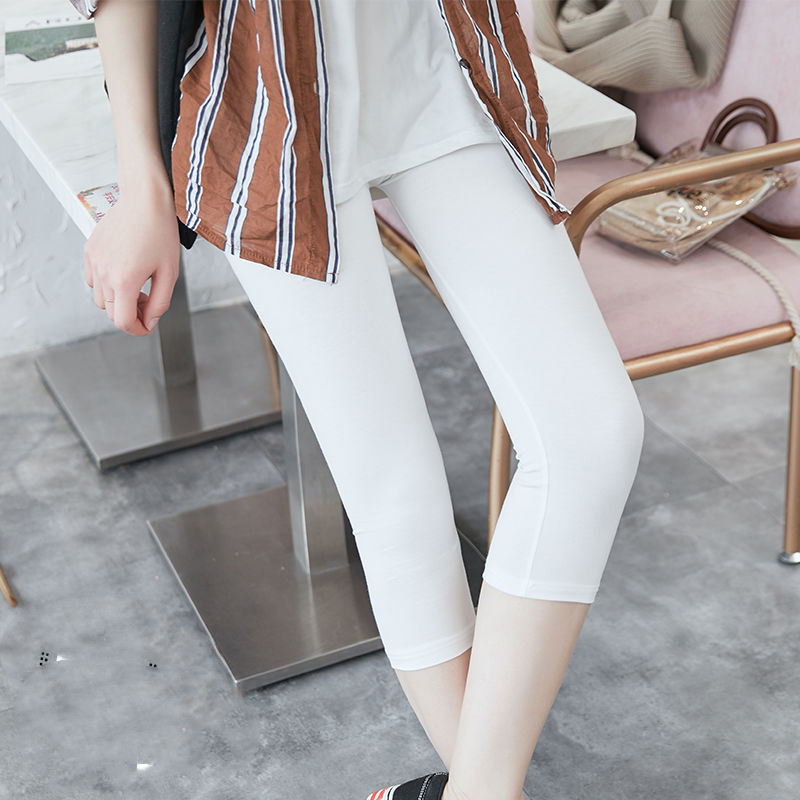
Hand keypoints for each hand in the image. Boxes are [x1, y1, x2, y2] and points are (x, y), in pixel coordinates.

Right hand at [83, 176, 180, 335]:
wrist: (144, 200)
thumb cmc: (160, 232)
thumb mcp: (169, 273)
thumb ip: (160, 302)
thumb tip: (149, 321)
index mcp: (124, 280)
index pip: (122, 321)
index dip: (137, 329)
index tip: (147, 326)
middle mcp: (104, 272)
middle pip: (111, 312)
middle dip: (130, 314)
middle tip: (148, 302)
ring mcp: (93, 261)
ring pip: (100, 298)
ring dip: (118, 300)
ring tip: (138, 286)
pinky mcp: (89, 251)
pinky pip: (93, 280)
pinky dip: (107, 284)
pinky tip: (124, 273)